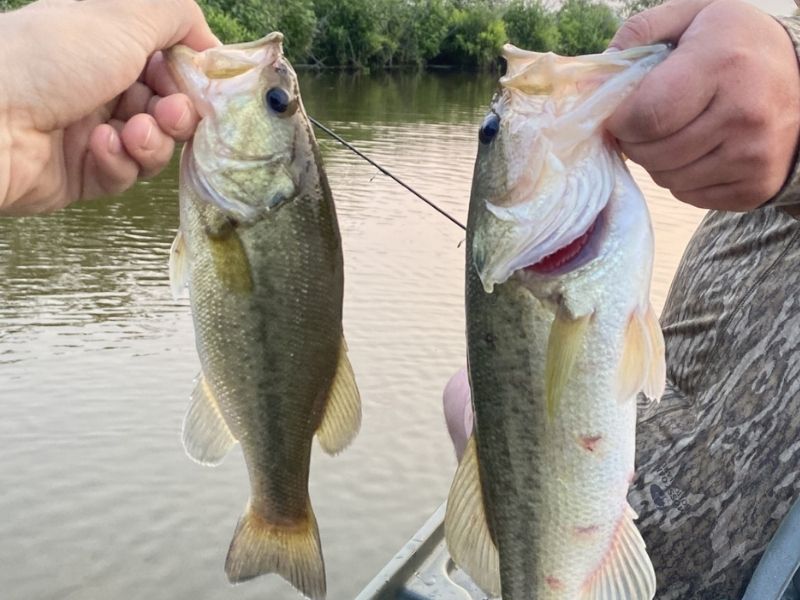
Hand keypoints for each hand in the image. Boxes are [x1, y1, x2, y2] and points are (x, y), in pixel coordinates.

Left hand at [0, 0, 218, 214]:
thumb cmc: (53, 57)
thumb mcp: (123, 15)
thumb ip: (176, 15)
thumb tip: (210, 42)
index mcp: (105, 43)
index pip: (167, 63)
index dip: (190, 77)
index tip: (205, 86)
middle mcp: (99, 85)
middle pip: (166, 107)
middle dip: (177, 113)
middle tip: (171, 115)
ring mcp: (91, 131)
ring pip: (151, 144)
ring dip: (151, 140)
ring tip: (132, 134)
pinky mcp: (83, 174)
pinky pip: (124, 173)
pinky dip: (118, 161)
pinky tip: (98, 147)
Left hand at [606, 0, 799, 210]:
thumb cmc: (737, 45)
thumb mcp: (695, 15)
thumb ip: (642, 31)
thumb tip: (597, 71)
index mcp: (723, 64)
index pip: (647, 116)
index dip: (620, 121)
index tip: (619, 113)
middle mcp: (744, 114)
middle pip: (652, 154)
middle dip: (634, 142)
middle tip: (644, 125)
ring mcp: (754, 155)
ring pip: (667, 179)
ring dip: (656, 161)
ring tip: (674, 134)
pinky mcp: (756, 186)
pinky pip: (690, 195)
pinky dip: (681, 178)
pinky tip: (697, 151)